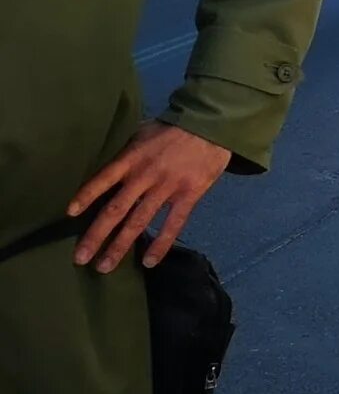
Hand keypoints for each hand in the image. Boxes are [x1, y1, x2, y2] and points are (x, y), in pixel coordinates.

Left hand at [68, 122, 232, 272]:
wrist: (212, 125)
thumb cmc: (172, 129)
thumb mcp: (142, 132)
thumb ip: (126, 152)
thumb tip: (107, 169)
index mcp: (132, 158)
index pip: (103, 179)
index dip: (86, 196)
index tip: (71, 214)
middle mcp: (145, 176)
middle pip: (116, 209)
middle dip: (96, 236)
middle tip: (81, 258)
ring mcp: (167, 188)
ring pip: (139, 222)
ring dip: (120, 246)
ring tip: (104, 267)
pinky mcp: (188, 195)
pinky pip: (173, 224)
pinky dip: (161, 244)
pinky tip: (149, 262)